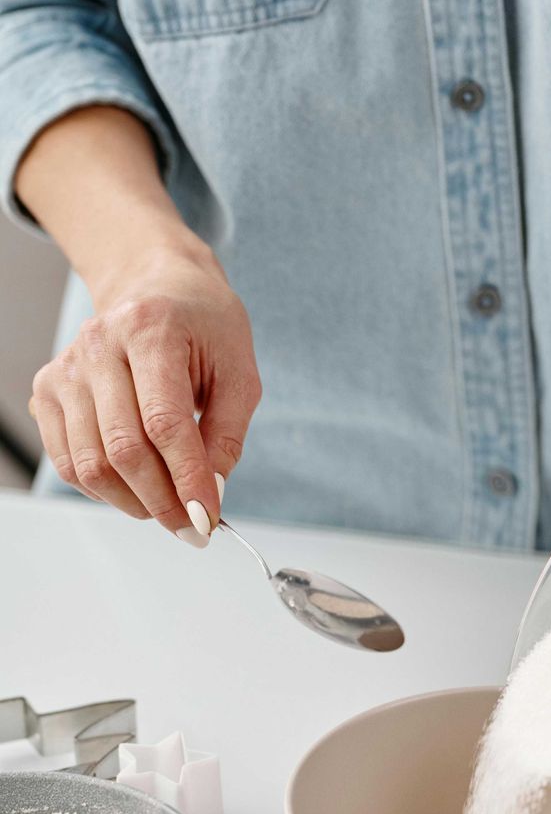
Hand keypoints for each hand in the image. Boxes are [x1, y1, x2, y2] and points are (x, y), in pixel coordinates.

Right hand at [30, 243, 260, 544]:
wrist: (156, 285)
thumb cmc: (202, 325)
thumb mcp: (238, 370)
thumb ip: (228, 434)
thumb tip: (210, 494)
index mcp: (150, 329)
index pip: (164, 422)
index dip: (187, 479)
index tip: (208, 519)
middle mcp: (98, 345)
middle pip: (123, 448)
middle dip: (163, 501)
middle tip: (192, 528)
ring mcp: (67, 368)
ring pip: (90, 464)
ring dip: (133, 502)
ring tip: (168, 509)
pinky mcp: (49, 390)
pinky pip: (68, 461)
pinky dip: (103, 490)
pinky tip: (135, 489)